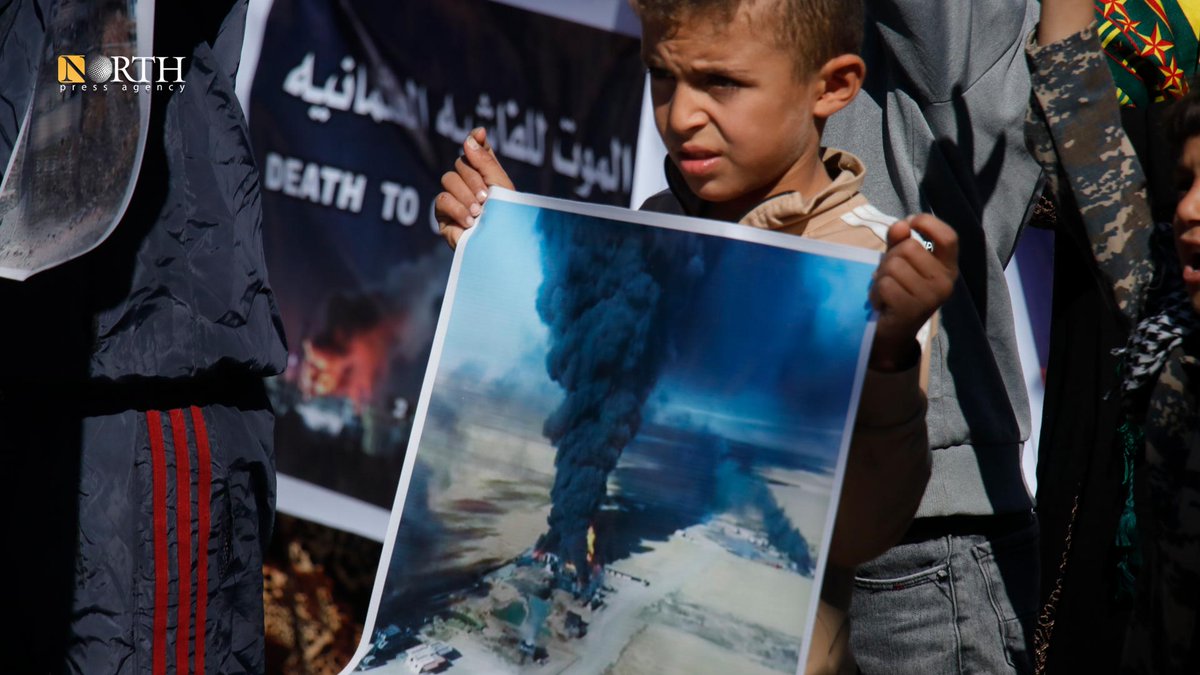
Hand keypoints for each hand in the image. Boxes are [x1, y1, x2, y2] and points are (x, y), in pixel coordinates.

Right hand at [434, 127, 514, 247]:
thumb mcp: (500, 186)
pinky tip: (470, 221)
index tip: (480, 133)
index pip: (475, 150)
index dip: (476, 140)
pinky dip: (457, 209)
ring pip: (449, 180)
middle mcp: (467, 183)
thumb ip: (485, 160)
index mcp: (485, 175)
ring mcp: (454, 198)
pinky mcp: (444, 216)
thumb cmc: (506, 218)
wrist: (500, 246)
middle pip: (460, 164)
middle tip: (486, 198)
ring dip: (466, 196)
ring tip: (480, 212)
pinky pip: (442, 200)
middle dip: (474, 180)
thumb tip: (471, 137)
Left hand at [868, 214, 958, 371]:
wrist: (892, 333)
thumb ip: (900, 241)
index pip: (949, 237)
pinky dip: (876, 292)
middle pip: (909, 247)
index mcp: (948, 268)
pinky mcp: (912, 310)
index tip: (910, 223)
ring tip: (886, 291)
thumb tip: (901, 225)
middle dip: (891, 257)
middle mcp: (945, 282)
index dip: (927, 223)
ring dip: (881, 277)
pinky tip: (882, 303)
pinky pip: (885, 284)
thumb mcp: (900, 261)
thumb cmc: (898, 291)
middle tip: (890, 276)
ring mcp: (931, 297)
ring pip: (894, 265)